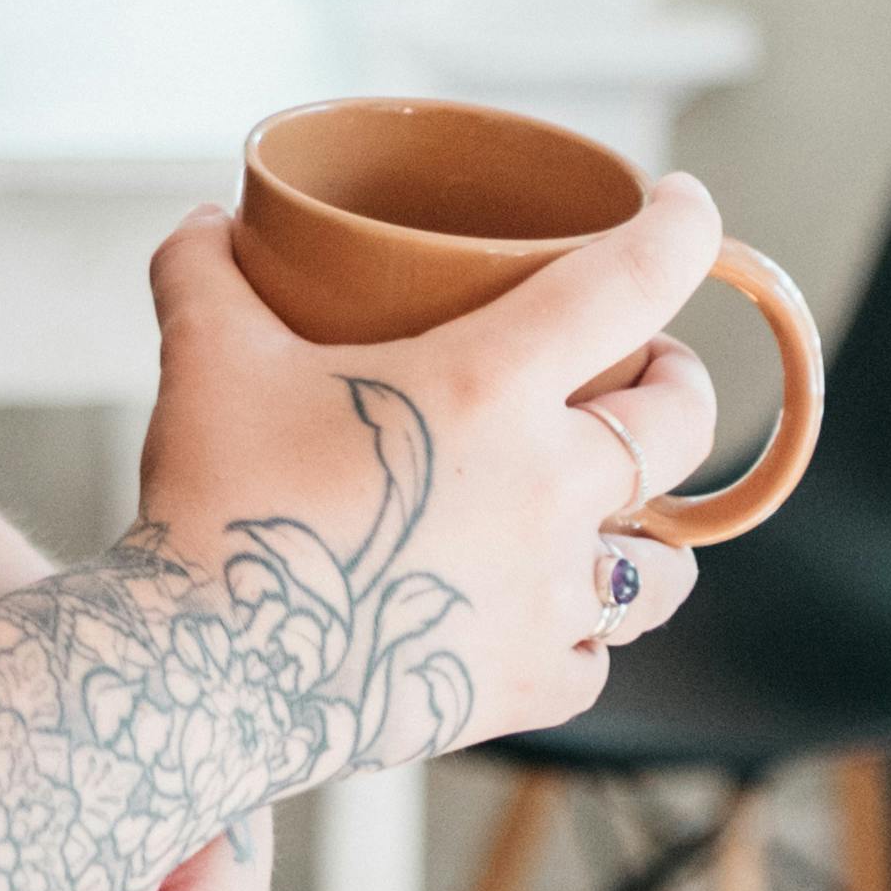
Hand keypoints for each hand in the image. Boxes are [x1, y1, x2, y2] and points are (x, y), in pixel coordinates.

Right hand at [136, 187, 720, 763]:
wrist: (203, 672)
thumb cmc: (219, 500)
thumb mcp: (207, 355)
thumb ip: (206, 271)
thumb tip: (204, 220)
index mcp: (489, 386)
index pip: (629, 285)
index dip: (679, 231)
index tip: (686, 204)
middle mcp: (548, 489)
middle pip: (682, 424)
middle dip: (678, 381)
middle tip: (643, 366)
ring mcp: (549, 599)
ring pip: (667, 563)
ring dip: (657, 524)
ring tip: (624, 506)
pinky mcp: (527, 686)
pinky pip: (598, 658)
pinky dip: (586, 631)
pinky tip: (550, 614)